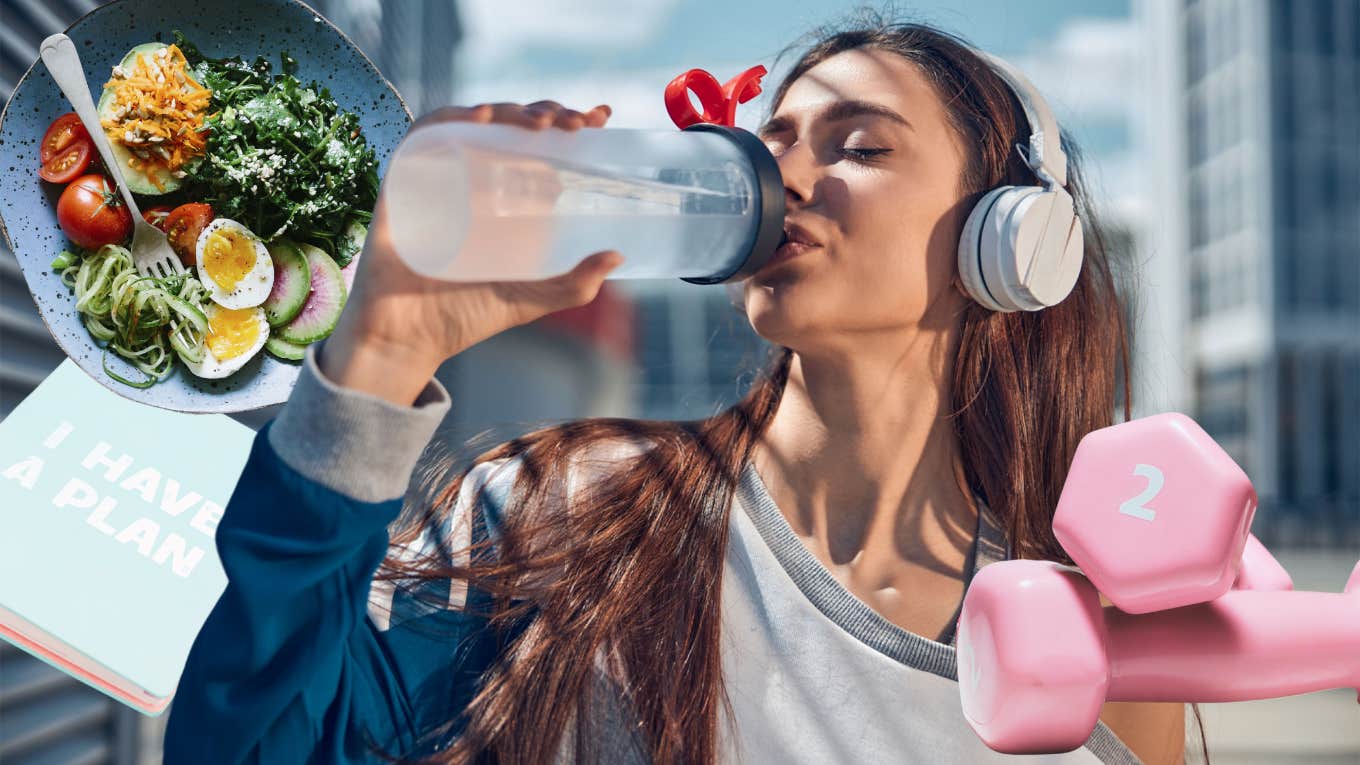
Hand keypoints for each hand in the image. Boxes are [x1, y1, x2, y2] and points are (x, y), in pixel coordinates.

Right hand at [323, 101, 621, 403]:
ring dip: (509, 111)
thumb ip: (573, 284)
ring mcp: (439, 178)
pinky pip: (424, 135)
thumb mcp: (530, 300)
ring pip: (474, 122)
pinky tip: (483, 118)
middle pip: (510, 127)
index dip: (566, 123)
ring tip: (541, 122)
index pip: (538, 146)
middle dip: (546, 113)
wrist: (408, 340)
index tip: (600, 117)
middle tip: (576, 124)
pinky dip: (452, 119)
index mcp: (504, 200)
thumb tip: (617, 256)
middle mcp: (473, 182)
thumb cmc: (463, 318)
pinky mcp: (404, 181)